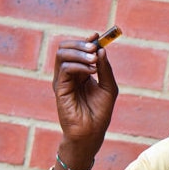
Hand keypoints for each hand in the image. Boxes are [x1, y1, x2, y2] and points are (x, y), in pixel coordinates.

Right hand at [53, 33, 118, 164]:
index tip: (98, 36)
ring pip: (62, 53)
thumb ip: (105, 69)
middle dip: (82, 43)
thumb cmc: (100, 114)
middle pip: (66, 47)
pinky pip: (64, 67)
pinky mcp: (59, 88)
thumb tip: (101, 49)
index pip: (78, 49)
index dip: (87, 40)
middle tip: (95, 48)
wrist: (91, 133)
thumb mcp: (109, 88)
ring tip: (94, 61)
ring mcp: (62, 80)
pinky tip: (91, 71)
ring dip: (79, 52)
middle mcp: (69, 74)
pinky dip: (78, 65)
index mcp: (80, 73)